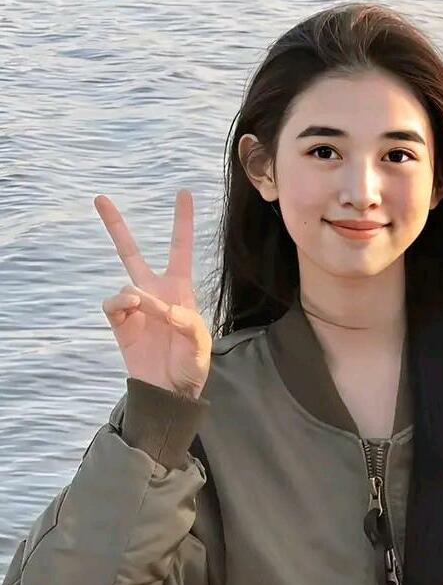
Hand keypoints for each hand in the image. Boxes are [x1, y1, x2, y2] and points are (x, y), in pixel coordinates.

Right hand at [96, 189, 211, 397]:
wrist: (169, 391)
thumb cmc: (191, 364)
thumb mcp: (200, 341)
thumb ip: (184, 319)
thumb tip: (155, 303)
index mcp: (179, 290)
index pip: (180, 248)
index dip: (182, 221)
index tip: (184, 193)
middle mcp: (154, 292)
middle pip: (131, 252)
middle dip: (115, 226)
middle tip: (99, 198)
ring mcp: (134, 307)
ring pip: (125, 283)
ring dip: (137, 295)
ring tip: (146, 310)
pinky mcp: (119, 323)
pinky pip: (113, 304)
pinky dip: (121, 304)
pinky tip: (131, 310)